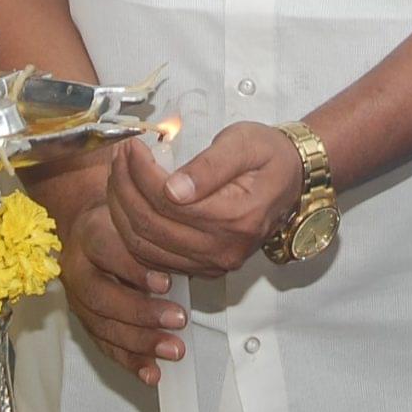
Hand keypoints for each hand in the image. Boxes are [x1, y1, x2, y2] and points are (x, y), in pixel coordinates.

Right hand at [30, 159, 186, 385]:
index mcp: (90, 231)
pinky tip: (152, 373)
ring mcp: (76, 297)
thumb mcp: (137, 209)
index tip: (166, 282)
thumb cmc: (122, 218)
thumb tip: (195, 250)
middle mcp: (76, 265)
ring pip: (102, 324)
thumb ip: (158, 227)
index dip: (134, 268)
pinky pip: (104, 345)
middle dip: (140, 311)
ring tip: (174, 349)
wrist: (89, 224)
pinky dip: (129, 361)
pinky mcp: (84, 319)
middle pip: (100, 295)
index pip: (106, 249)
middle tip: (178, 319)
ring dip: (139, 341)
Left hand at [105, 123, 303, 278]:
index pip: (167, 201)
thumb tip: (172, 188)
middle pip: (151, 226)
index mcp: (236, 218)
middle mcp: (224, 250)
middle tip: (119, 156)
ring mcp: (214, 264)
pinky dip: (132, 232)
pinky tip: (128, 202)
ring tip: (119, 175)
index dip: (140, 173)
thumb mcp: (243, 144)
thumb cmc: (269, 155)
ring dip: (122, 210)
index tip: (132, 146)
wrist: (292, 178)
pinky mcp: (204, 267)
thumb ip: (209, 166)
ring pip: (145, 247)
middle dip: (125, 188)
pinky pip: (154, 259)